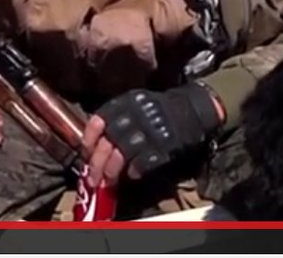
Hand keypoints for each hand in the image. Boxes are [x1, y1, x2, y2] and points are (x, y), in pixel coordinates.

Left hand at [84, 83, 222, 185]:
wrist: (196, 109)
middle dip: (98, 163)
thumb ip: (117, 119)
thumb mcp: (137, 104)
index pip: (100, 119)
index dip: (89, 138)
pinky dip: (135, 170)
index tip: (86, 151)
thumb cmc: (162, 109)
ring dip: (113, 171)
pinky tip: (132, 174)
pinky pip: (144, 161)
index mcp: (129, 102)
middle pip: (109, 141)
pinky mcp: (165, 144)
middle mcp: (138, 114)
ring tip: (109, 181)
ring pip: (123, 154)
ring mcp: (152, 129)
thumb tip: (95, 146)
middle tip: (93, 178)